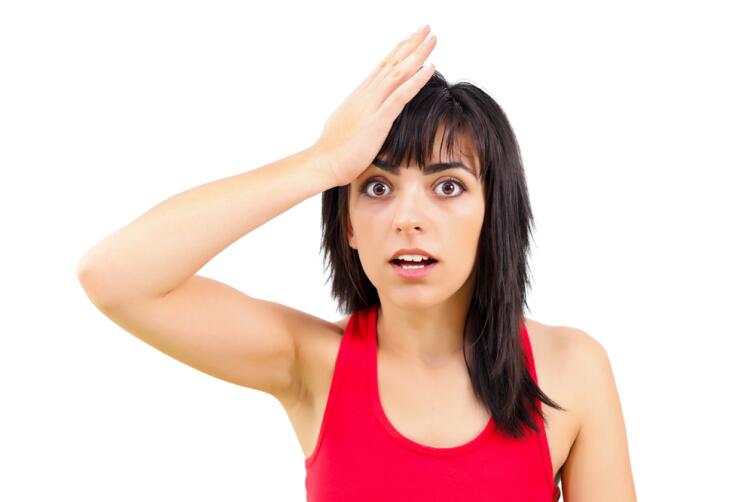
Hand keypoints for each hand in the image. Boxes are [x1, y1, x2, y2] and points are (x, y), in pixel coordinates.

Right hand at [311, 25, 436, 186]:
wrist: (323, 163)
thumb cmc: (333, 149)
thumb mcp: (346, 123)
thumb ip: (357, 113)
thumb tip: (361, 111)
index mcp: (359, 96)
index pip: (382, 67)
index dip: (398, 51)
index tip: (411, 38)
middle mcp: (366, 95)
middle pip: (392, 63)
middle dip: (411, 44)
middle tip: (426, 27)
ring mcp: (371, 106)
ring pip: (398, 73)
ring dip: (417, 54)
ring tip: (432, 38)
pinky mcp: (377, 121)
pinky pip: (400, 96)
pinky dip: (416, 80)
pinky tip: (430, 67)